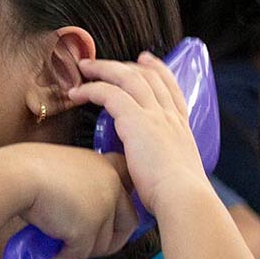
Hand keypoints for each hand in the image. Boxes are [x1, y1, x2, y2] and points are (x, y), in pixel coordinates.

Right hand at [12, 144, 138, 258]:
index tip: (108, 224)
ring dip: (81, 252)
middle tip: (85, 247)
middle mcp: (111, 186)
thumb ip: (81, 189)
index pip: (130, 194)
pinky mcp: (86, 229)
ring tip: (60, 248)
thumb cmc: (29, 170)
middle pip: (126, 224)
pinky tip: (50, 255)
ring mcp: (102, 208)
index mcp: (106, 167)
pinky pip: (79, 255)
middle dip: (107, 242)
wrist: (17, 175)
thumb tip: (82, 218)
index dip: (121, 214)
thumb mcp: (66, 170)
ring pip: (102, 245)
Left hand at [69, 53, 209, 218]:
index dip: (157, 70)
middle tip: (101, 61)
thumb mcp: (175, 175)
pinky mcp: (136, 120)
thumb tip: (149, 176)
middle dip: (124, 64)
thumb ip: (161, 166)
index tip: (145, 60)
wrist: (183, 198)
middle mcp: (169, 115)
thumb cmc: (177, 198)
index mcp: (181, 127)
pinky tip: (76, 93)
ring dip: (103, 69)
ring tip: (83, 67)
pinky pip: (109, 93)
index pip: (170, 88)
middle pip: (147, 76)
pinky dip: (91, 88)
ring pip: (127, 77)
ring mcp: (155, 115)